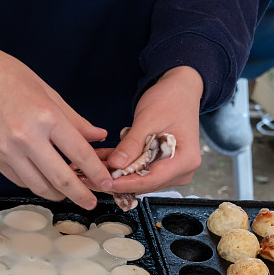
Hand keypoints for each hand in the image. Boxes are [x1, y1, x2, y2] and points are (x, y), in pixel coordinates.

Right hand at [0, 43, 111, 209]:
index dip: (97, 173)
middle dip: (80, 195)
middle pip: (61, 179)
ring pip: (39, 187)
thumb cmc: (10, 77)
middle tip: (91, 201)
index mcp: (46, 117)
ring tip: (68, 192)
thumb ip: (74, 120)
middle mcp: (26, 138)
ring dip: (57, 194)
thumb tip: (98, 137)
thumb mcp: (48, 93)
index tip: (107, 183)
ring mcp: (8, 151)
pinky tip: (44, 179)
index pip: (80, 154)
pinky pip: (20, 181)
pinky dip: (35, 184)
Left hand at [101, 66, 203, 193]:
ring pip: (138, 179)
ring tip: (89, 167)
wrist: (180, 91)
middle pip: (144, 183)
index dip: (126, 183)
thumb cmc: (170, 100)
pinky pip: (138, 171)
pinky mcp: (161, 167)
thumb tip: (116, 164)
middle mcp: (181, 170)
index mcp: (185, 159)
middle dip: (116, 180)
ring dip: (114, 173)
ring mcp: (172, 171)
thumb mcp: (148, 120)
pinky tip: (101, 160)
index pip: (152, 180)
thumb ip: (132, 144)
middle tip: (88, 176)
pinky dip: (120, 166)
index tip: (105, 182)